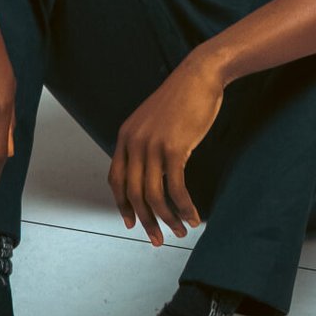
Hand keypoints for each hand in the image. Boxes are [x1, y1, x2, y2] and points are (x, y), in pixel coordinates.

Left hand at [110, 50, 225, 246]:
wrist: (199, 76)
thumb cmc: (181, 98)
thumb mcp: (153, 120)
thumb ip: (145, 143)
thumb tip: (149, 172)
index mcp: (125, 136)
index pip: (116, 180)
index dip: (122, 206)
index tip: (132, 223)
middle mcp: (134, 142)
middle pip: (134, 194)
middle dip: (146, 221)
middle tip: (157, 240)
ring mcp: (152, 145)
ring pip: (154, 195)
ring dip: (167, 219)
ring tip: (180, 231)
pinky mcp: (174, 148)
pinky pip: (176, 187)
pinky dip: (184, 207)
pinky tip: (193, 216)